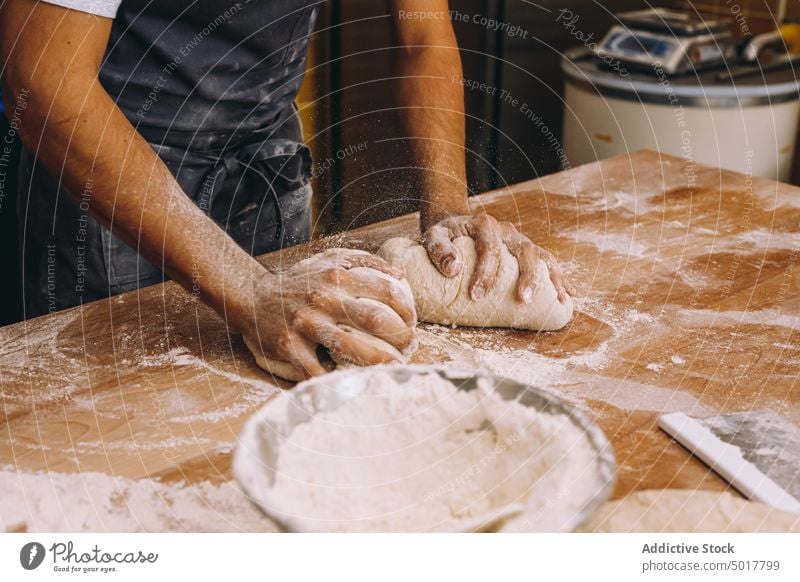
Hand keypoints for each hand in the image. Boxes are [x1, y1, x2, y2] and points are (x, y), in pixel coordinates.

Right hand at [241, 249, 417, 377]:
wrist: (253, 297)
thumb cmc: (298, 282)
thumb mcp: (328, 261)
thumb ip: (364, 263)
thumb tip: (400, 275)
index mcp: (336, 277)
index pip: (384, 290)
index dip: (406, 308)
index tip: (413, 322)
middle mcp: (322, 299)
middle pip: (373, 319)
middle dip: (400, 336)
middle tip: (411, 347)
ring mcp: (305, 324)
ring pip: (349, 347)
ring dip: (377, 361)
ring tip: (393, 367)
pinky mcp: (289, 347)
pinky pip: (317, 370)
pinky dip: (336, 381)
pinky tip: (354, 385)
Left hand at [421, 213, 575, 302]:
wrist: (454, 228)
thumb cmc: (444, 237)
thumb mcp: (434, 237)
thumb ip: (439, 249)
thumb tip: (452, 269)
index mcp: (485, 224)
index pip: (489, 247)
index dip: (485, 272)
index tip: (476, 295)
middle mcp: (507, 230)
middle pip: (524, 250)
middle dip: (525, 276)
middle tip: (522, 300)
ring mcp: (520, 241)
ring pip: (541, 256)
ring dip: (548, 278)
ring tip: (557, 300)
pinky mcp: (526, 252)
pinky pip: (547, 262)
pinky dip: (558, 277)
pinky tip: (567, 295)